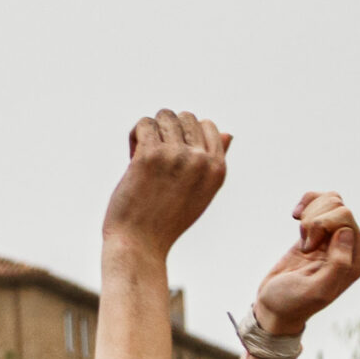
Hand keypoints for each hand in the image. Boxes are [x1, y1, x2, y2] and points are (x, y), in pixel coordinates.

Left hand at [102, 110, 229, 257]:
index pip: (208, 125)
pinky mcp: (150, 156)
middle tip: (156, 156)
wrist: (140, 242)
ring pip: (163, 116)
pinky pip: (144, 124)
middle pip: (184, 117)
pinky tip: (132, 156)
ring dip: (150, 132)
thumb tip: (227, 133)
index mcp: (217, 169)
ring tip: (144, 155)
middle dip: (167, 130)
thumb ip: (212, 162)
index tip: (173, 155)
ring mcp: (176, 156)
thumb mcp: (201, 192)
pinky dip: (135, 135)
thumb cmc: (167, 218)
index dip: (185, 134)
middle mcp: (201, 160)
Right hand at [254, 192, 359, 336]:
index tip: (308, 249)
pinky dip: (306, 203)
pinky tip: (295, 216)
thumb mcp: (318, 290)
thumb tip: (346, 233)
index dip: (321, 225)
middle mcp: (350, 246)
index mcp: (357, 259)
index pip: (346, 218)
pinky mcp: (317, 230)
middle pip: (337, 206)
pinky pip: (319, 201)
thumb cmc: (294, 301)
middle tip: (305, 245)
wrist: (274, 304)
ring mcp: (334, 236)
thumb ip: (338, 264)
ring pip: (329, 200)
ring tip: (302, 238)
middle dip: (314, 220)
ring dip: (309, 214)